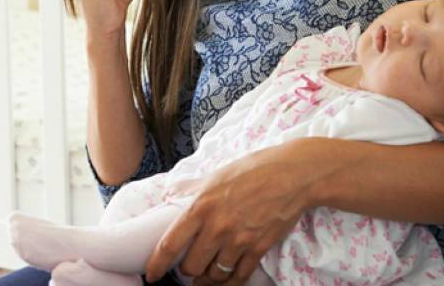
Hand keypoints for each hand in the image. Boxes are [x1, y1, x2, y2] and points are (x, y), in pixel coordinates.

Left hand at [145, 139, 337, 285]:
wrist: (293, 175)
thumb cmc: (254, 169)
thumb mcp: (216, 174)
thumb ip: (191, 187)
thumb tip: (170, 194)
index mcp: (201, 206)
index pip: (170, 243)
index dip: (157, 264)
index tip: (151, 273)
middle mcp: (217, 227)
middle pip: (191, 267)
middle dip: (186, 271)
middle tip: (187, 268)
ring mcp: (238, 241)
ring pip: (214, 276)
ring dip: (207, 279)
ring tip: (205, 276)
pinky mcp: (258, 249)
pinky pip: (239, 277)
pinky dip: (231, 282)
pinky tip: (228, 279)